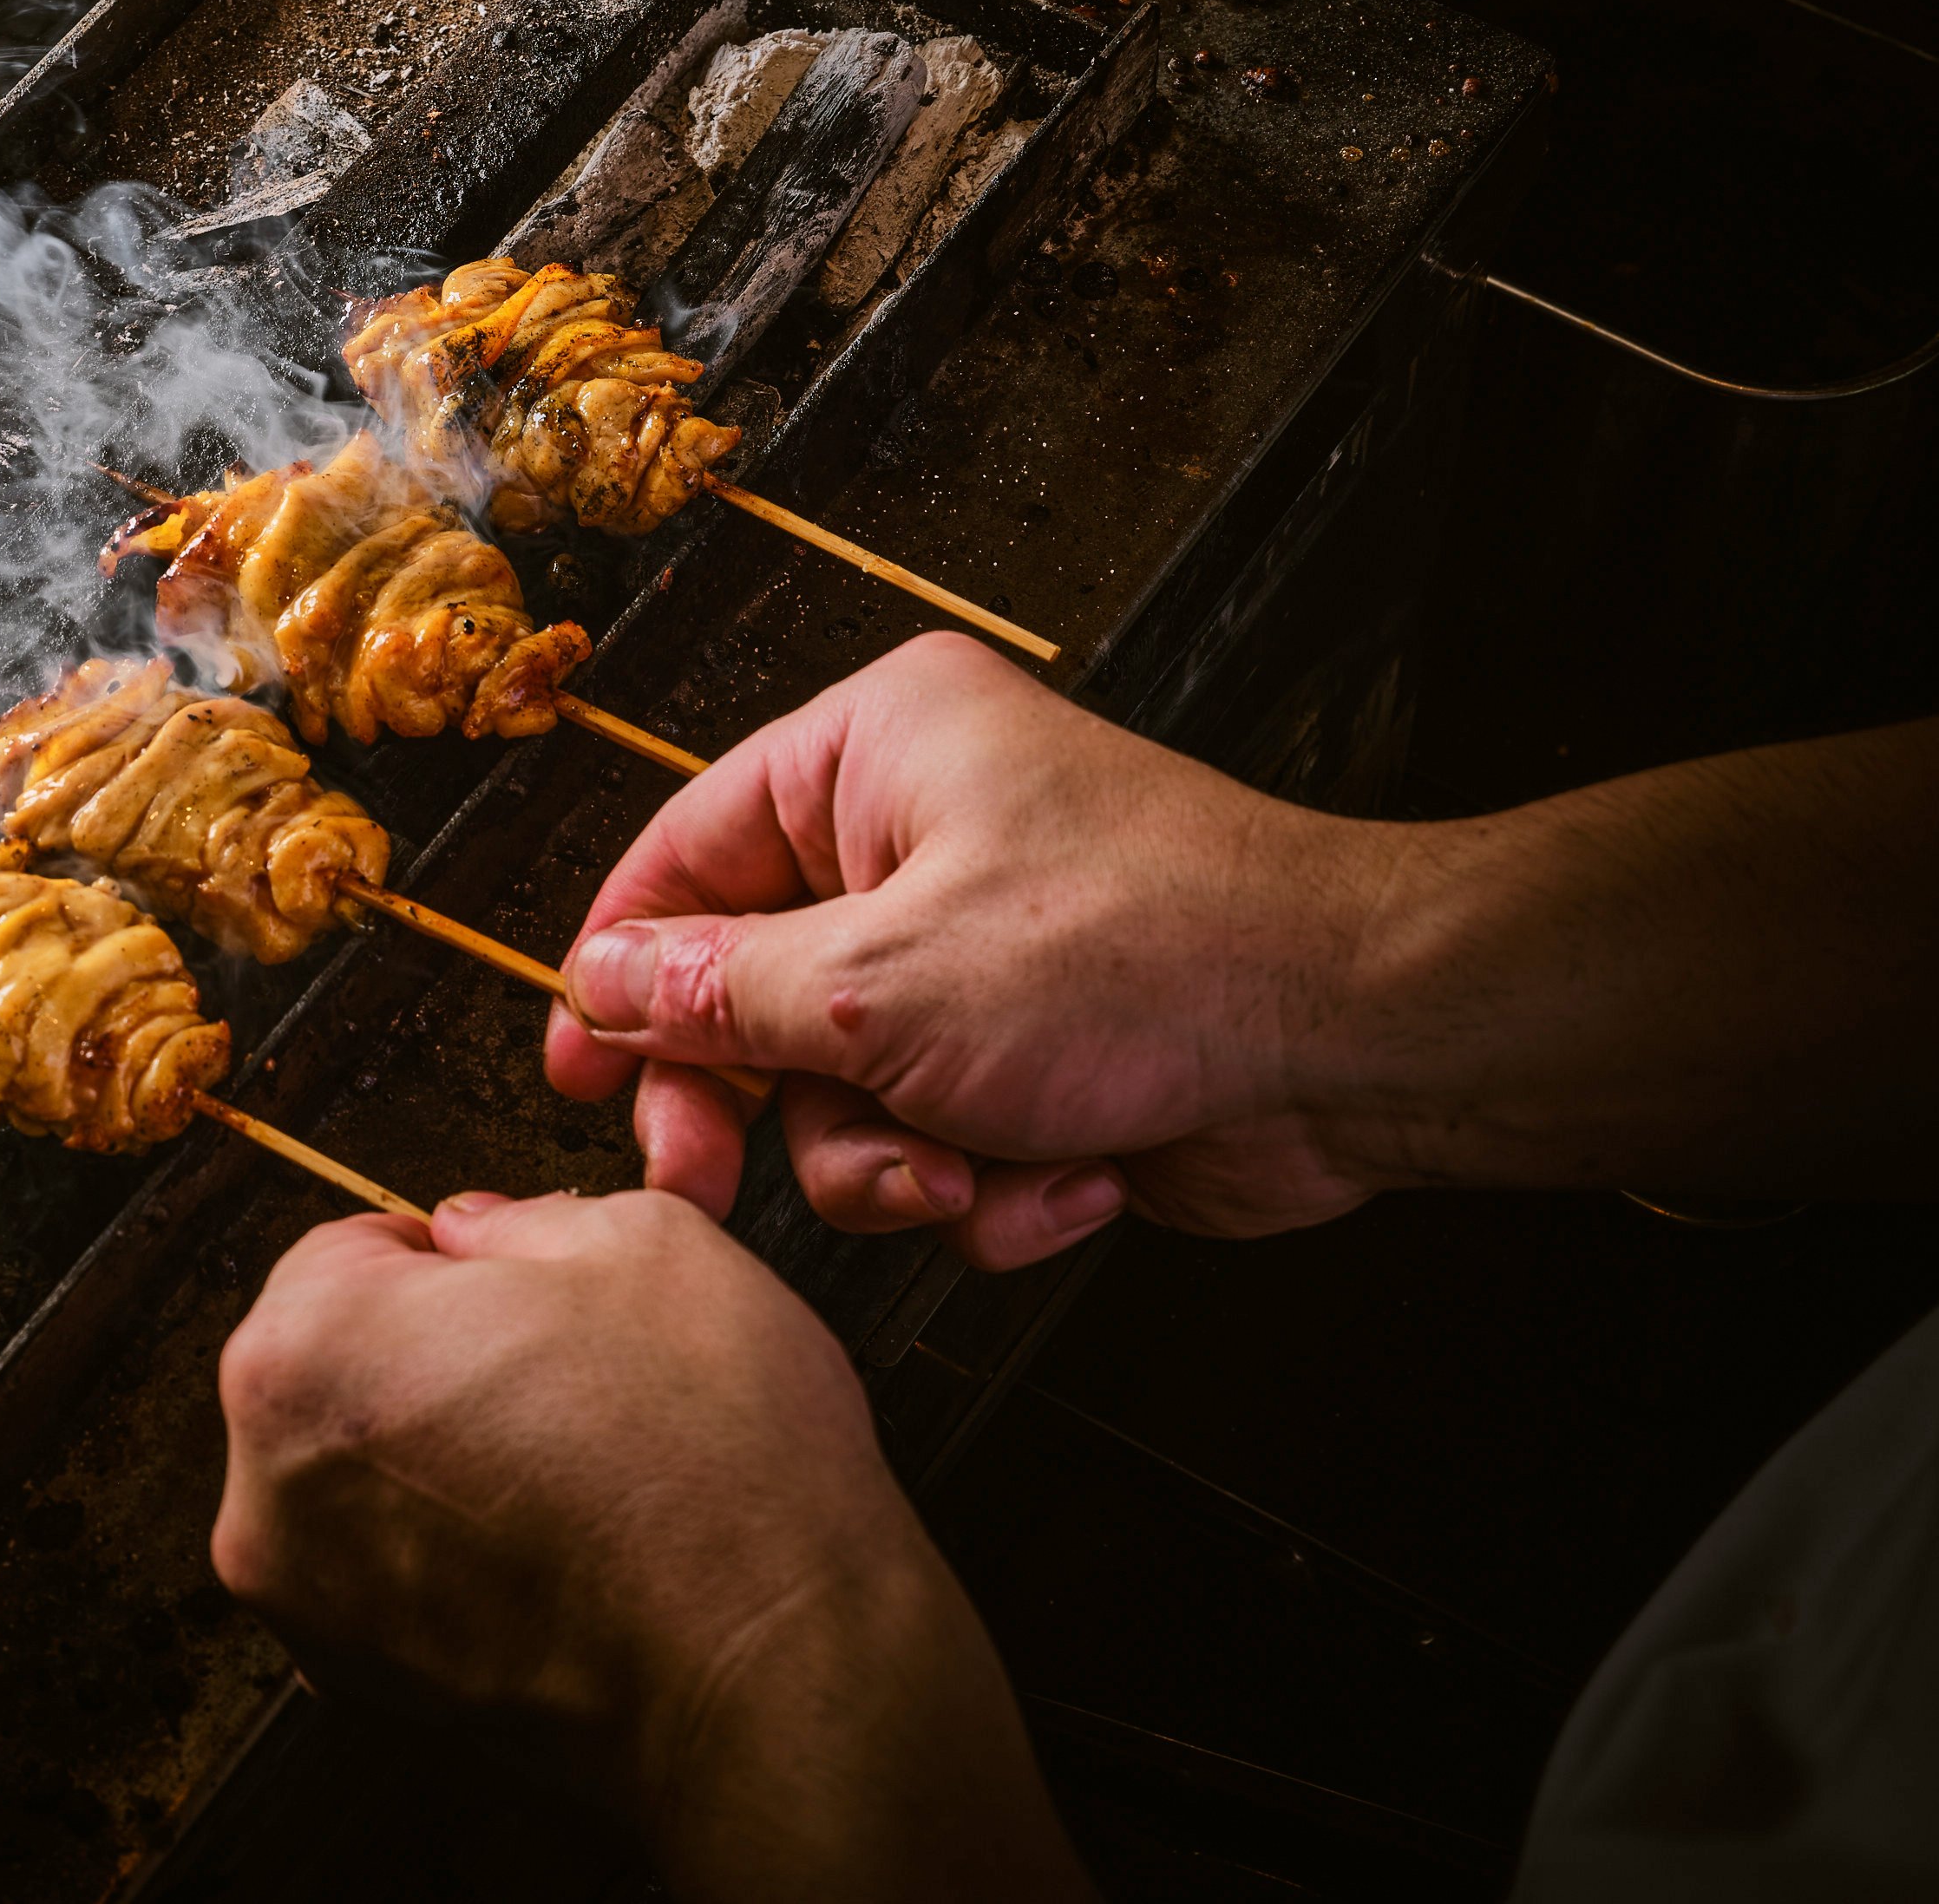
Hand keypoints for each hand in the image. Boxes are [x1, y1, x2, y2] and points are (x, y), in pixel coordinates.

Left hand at [212, 1188, 1087, 1901]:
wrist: (775, 1675)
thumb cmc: (710, 1460)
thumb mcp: (639, 1239)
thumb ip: (516, 1217)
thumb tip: (473, 1230)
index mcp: (303, 1354)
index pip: (345, 1251)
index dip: (454, 1260)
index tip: (528, 1298)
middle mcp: (266, 1491)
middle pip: (337, 1370)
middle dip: (433, 1358)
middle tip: (561, 1381)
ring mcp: (308, 1607)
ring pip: (363, 1478)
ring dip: (442, 1460)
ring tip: (570, 1471)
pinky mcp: (362, 1691)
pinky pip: (393, 1575)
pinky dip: (455, 1557)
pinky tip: (558, 1552)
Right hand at [548, 633, 1393, 1266]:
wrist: (1360, 1042)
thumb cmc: (1150, 958)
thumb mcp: (882, 987)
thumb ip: (719, 996)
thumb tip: (603, 986)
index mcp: (873, 754)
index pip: (682, 852)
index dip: (620, 973)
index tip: (578, 1075)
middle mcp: (919, 836)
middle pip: (751, 992)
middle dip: (767, 1106)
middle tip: (714, 1183)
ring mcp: (979, 949)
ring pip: (842, 1093)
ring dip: (893, 1162)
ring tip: (970, 1170)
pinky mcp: (1035, 1052)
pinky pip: (940, 1138)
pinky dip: (989, 1185)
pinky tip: (1063, 1179)